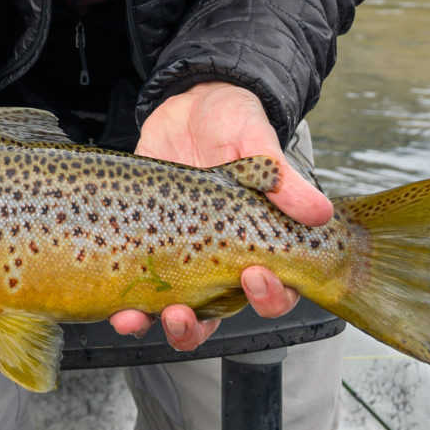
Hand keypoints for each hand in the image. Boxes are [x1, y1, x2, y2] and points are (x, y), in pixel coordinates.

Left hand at [109, 81, 332, 349]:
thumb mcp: (256, 142)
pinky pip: (133, 285)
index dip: (268, 296)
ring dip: (152, 323)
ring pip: (171, 309)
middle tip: (181, 314)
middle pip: (214, 315)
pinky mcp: (141, 244)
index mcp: (257, 244)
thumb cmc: (233, 123)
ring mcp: (177, 255)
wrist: (188, 104)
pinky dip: (121, 302)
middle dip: (195, 326)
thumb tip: (318, 212)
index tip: (254, 276)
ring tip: (135, 319)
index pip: (274, 290)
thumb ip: (282, 178)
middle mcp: (217, 259)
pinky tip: (110, 307)